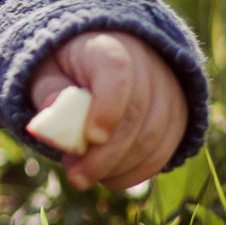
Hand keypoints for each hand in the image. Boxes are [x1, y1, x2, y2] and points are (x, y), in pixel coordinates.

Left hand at [27, 31, 186, 190]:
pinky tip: (108, 178)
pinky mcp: (178, 114)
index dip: (107, 107)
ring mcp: (168, 89)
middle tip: (75, 176)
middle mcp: (148, 63)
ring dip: (119, 166)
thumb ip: (49, 91)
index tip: (90, 138)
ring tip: (83, 176)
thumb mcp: (46, 72)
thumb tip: (53, 116)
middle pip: (137, 113)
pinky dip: (137, 171)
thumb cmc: (65, 68)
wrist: (99, 57)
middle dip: (106, 154)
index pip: (117, 72)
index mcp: (108, 46)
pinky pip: (165, 149)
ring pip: (154, 137)